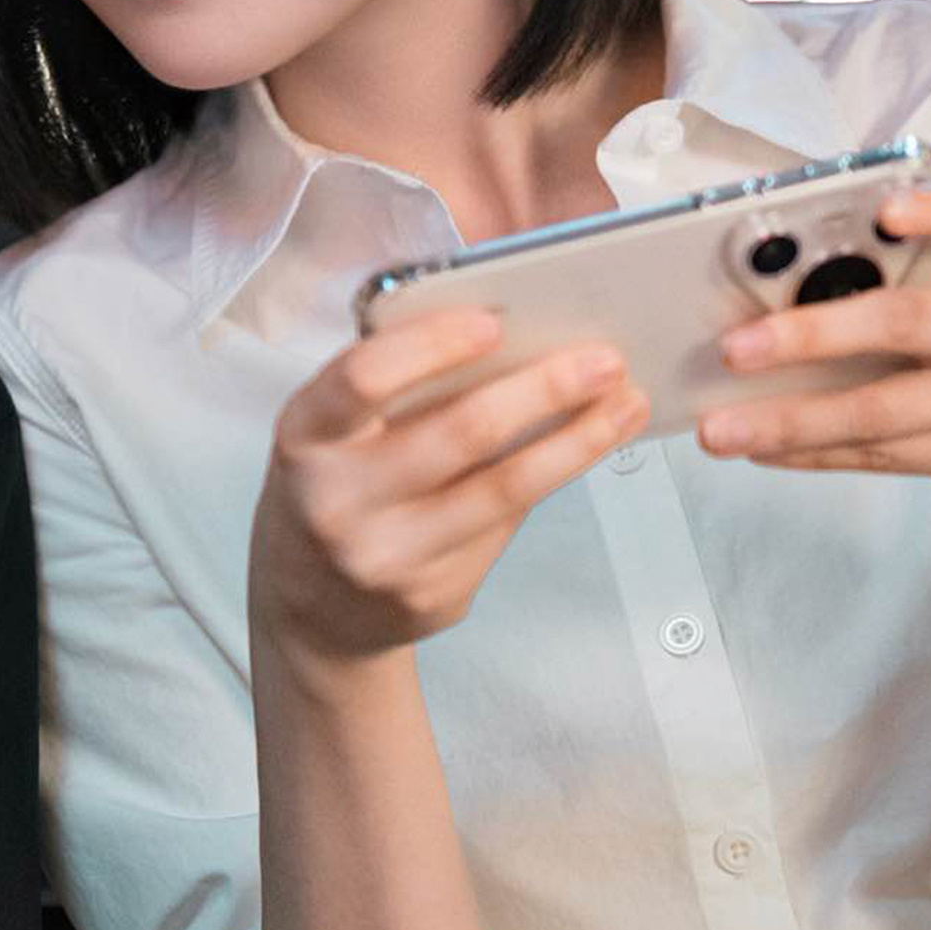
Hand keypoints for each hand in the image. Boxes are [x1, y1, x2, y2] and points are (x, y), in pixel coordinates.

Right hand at [251, 310, 642, 667]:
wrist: (313, 607)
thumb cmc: (335, 487)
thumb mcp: (335, 430)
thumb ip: (401, 390)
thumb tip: (516, 343)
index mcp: (305, 435)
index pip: (366, 377)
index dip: (434, 344)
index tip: (497, 322)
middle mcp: (336, 499)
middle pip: (460, 432)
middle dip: (545, 389)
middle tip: (604, 360)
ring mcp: (385, 556)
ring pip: (505, 489)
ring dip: (579, 440)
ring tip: (624, 405)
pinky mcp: (431, 596)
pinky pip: (507, 527)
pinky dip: (551, 481)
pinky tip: (582, 451)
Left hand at [695, 183, 930, 499]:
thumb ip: (886, 274)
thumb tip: (761, 281)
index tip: (885, 209)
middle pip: (904, 322)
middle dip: (810, 336)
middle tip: (732, 348)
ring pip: (877, 411)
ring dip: (788, 421)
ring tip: (718, 429)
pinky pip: (874, 455)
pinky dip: (808, 452)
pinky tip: (759, 449)